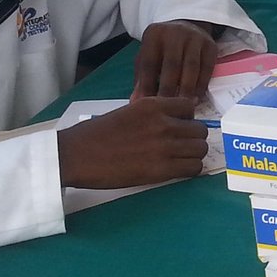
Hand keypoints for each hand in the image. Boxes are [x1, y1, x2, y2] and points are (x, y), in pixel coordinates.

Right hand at [57, 96, 208, 189]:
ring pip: (200, 149)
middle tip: (180, 146)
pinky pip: (193, 168)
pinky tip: (177, 170)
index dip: (186, 119)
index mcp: (152, 106)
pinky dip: (189, 170)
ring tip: (179, 159)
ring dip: (193, 155)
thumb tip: (172, 121)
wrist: (76, 155)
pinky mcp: (161, 169)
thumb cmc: (96, 134)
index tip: (179, 127)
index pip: (190, 107)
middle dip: (192, 138)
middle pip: (200, 130)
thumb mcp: (128, 112)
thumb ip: (152, 114)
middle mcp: (163, 123)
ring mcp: (164, 146)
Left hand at [133, 20, 219, 100]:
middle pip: (171, 65)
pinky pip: (206, 68)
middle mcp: (175, 33)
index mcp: (154, 35)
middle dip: (168, 89)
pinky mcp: (210, 45)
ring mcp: (194, 38)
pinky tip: (196, 98)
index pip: (149, 63)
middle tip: (167, 108)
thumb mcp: (148, 55)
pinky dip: (201, 85)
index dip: (147, 85)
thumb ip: (142, 77)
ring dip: (187, 89)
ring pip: (191, 67)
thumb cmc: (163, 47)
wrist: (187, 26)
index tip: (146, 103)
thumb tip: (136, 101)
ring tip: (183, 106)